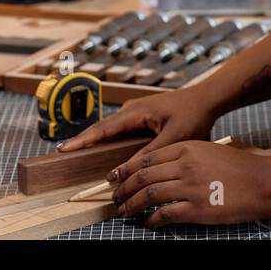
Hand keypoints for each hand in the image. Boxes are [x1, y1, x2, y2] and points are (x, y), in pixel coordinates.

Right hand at [57, 83, 221, 155]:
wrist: (207, 98)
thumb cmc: (194, 115)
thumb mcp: (173, 138)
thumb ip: (148, 154)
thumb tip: (124, 171)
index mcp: (136, 112)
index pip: (103, 128)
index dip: (83, 140)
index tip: (64, 149)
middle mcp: (132, 109)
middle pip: (101, 127)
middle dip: (83, 140)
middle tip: (63, 152)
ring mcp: (136, 110)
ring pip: (110, 127)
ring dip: (95, 138)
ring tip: (76, 151)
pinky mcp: (141, 114)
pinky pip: (119, 127)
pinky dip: (108, 137)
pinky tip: (102, 147)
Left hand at [109, 140, 270, 226]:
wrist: (263, 182)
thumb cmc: (240, 167)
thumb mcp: (210, 151)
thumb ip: (186, 155)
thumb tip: (161, 168)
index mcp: (188, 147)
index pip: (147, 157)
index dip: (127, 168)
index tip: (116, 176)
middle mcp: (185, 165)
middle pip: (143, 176)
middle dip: (124, 187)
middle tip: (115, 195)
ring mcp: (190, 187)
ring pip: (149, 195)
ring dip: (132, 204)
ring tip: (124, 210)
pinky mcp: (197, 209)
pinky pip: (165, 214)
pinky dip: (152, 220)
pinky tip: (149, 223)